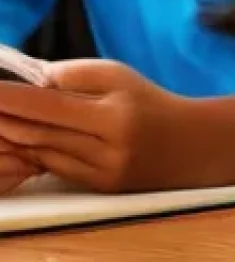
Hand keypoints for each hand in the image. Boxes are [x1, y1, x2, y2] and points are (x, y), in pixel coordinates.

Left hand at [0, 58, 196, 193]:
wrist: (188, 144)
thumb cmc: (150, 102)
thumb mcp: (121, 76)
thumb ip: (77, 74)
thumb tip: (36, 80)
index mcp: (114, 113)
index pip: (51, 105)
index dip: (15, 99)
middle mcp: (107, 147)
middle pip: (42, 134)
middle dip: (8, 120)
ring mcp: (101, 172)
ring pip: (44, 153)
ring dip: (16, 138)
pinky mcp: (98, 187)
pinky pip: (56, 168)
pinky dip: (37, 153)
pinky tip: (25, 140)